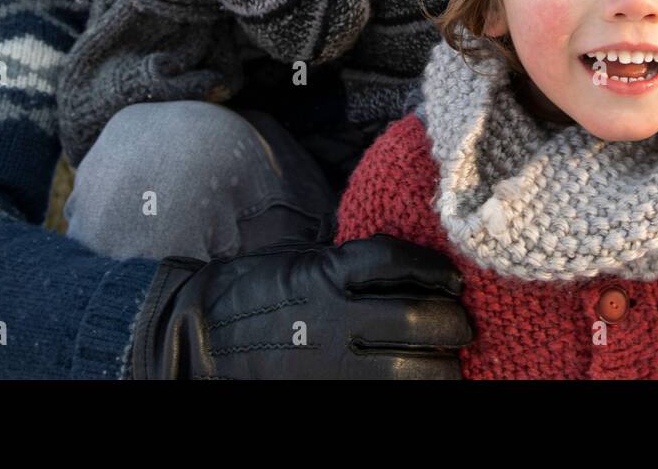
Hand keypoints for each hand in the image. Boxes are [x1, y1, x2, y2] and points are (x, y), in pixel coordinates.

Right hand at [130, 235, 473, 378]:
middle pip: (424, 320)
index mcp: (325, 273)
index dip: (436, 270)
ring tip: (446, 362)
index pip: (400, 262)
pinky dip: (414, 391)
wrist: (196, 344)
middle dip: (455, 325)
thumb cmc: (250, 294)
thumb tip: (411, 269)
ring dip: (444, 367)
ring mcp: (333, 364)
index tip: (451, 279)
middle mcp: (334, 318)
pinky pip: (390, 396)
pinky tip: (422, 382)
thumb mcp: (298, 260)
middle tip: (461, 328)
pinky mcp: (331, 395)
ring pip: (420, 370)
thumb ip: (349, 264)